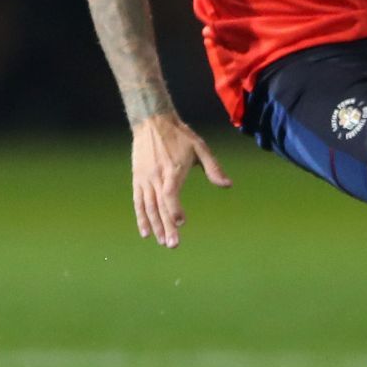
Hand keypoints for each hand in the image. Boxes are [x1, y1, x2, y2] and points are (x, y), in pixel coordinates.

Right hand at [130, 113, 230, 248]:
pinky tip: (146, 233)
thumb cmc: (179, 135)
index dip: (174, 209)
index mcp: (172, 169)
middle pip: (160, 206)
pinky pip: (138, 202)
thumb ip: (213, 167)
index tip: (181, 223)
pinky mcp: (138, 179)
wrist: (152, 121)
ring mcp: (145, 179)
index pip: (171, 193)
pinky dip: (141, 218)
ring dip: (155, 226)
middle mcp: (157, 177)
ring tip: (162, 242)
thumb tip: (228, 185)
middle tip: (173, 245)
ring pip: (148, 207)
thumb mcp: (199, 147)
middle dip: (166, 227)